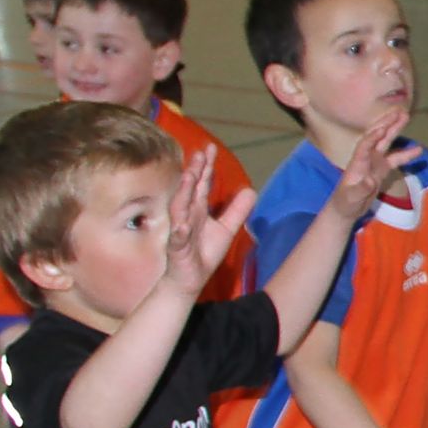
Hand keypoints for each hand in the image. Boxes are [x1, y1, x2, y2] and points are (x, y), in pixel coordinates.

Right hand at [163, 149, 252, 297]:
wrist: (189, 279)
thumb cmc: (203, 252)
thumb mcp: (226, 229)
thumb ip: (237, 210)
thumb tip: (251, 189)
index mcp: (197, 210)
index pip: (202, 184)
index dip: (206, 167)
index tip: (209, 148)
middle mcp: (186, 215)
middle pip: (190, 190)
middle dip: (194, 172)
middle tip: (199, 153)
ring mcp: (180, 231)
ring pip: (180, 208)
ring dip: (183, 193)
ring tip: (188, 176)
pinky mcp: (177, 248)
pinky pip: (177, 238)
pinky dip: (179, 231)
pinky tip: (182, 225)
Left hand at [326, 108, 420, 223]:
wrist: (345, 208)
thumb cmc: (345, 203)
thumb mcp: (351, 198)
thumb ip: (360, 189)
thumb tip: (369, 181)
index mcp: (357, 163)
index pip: (365, 146)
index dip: (373, 137)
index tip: (383, 128)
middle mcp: (366, 158)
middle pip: (377, 137)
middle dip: (387, 124)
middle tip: (399, 112)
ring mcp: (374, 163)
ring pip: (386, 142)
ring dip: (395, 130)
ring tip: (406, 116)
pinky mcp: (381, 169)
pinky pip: (395, 158)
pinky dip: (406, 154)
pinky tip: (419, 150)